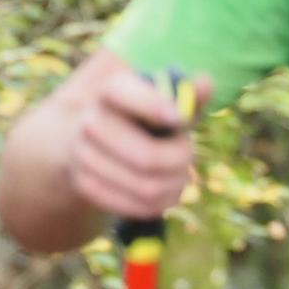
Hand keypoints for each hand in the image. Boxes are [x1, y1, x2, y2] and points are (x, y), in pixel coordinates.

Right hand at [67, 68, 210, 220]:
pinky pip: (131, 205)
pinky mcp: (84, 185)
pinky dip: (158, 203)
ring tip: (181, 176)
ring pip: (145, 186)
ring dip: (173, 184)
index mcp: (111, 91)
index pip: (127, 95)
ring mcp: (84, 156)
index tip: (179, 119)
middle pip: (146, 156)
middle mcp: (91, 121)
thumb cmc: (141, 117)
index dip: (154, 107)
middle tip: (189, 156)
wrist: (94, 141)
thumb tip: (205, 84)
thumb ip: (187, 95)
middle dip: (179, 160)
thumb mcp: (163, 102)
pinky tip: (167, 193)